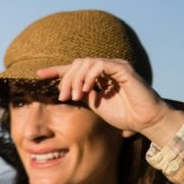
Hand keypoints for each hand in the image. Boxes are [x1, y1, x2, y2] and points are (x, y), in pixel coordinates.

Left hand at [37, 58, 183, 146]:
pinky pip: (100, 65)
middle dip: (66, 80)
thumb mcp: (95, 104)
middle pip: (77, 64)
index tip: (38, 74)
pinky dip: (89, 76)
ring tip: (75, 96)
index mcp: (99, 76)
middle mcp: (107, 68)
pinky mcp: (124, 69)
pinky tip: (87, 89)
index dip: (56, 70)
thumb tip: (64, 90)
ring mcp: (115, 66)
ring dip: (75, 80)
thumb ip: (81, 94)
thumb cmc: (124, 114)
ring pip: (86, 63)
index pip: (74, 68)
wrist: (145, 121)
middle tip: (64, 98)